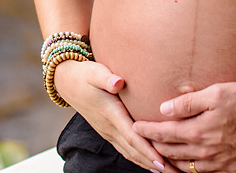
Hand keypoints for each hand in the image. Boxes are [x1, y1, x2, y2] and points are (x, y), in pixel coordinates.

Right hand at [55, 59, 179, 171]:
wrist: (67, 82)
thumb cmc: (84, 75)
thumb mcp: (95, 72)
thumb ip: (107, 78)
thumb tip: (118, 82)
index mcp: (110, 114)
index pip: (132, 137)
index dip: (148, 151)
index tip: (163, 162)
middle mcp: (109, 128)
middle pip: (134, 151)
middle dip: (154, 164)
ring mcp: (108, 132)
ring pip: (130, 153)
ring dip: (148, 164)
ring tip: (168, 172)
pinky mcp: (108, 132)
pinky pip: (126, 150)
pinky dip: (139, 158)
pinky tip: (151, 163)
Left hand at [133, 82, 235, 172]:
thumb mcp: (218, 93)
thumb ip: (189, 102)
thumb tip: (164, 108)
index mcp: (199, 132)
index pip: (165, 133)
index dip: (148, 130)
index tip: (136, 127)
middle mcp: (206, 152)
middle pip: (172, 152)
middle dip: (155, 147)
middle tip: (143, 142)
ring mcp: (219, 164)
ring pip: (186, 167)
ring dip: (171, 161)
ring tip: (162, 156)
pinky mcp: (233, 170)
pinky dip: (192, 170)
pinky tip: (191, 166)